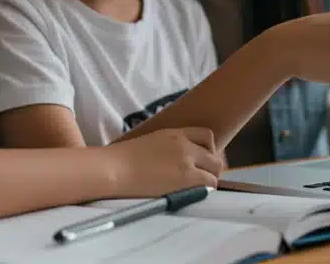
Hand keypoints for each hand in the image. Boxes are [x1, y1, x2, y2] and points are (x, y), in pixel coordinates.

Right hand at [102, 127, 224, 196]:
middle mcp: (185, 145)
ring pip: (215, 172)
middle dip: (211, 169)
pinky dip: (205, 191)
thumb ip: (168, 147)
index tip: (201, 161)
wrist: (114, 168)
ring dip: (209, 181)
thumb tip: (174, 161)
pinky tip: (192, 196)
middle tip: (201, 179)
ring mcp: (187, 162)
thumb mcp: (150, 142)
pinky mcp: (186, 179)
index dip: (208, 150)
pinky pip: (209, 185)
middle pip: (215, 157)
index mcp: (175, 134)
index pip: (206, 136)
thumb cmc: (121, 160)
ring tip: (196, 190)